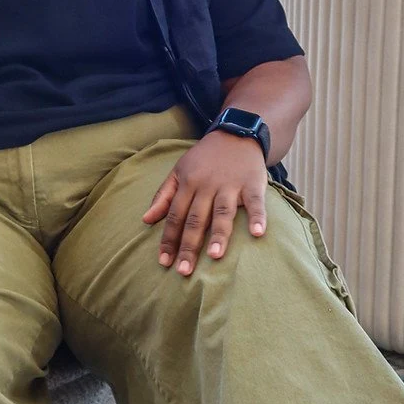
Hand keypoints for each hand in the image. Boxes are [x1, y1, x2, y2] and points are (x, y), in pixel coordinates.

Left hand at [142, 131, 267, 276]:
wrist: (236, 133)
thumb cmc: (204, 158)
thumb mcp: (178, 171)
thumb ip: (163, 196)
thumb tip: (146, 219)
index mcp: (187, 184)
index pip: (174, 215)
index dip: (168, 239)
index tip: (164, 262)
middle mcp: (206, 186)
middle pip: (196, 219)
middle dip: (188, 245)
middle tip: (183, 270)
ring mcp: (230, 185)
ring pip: (222, 212)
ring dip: (219, 234)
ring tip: (214, 256)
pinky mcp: (252, 183)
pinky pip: (255, 202)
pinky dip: (258, 216)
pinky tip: (257, 233)